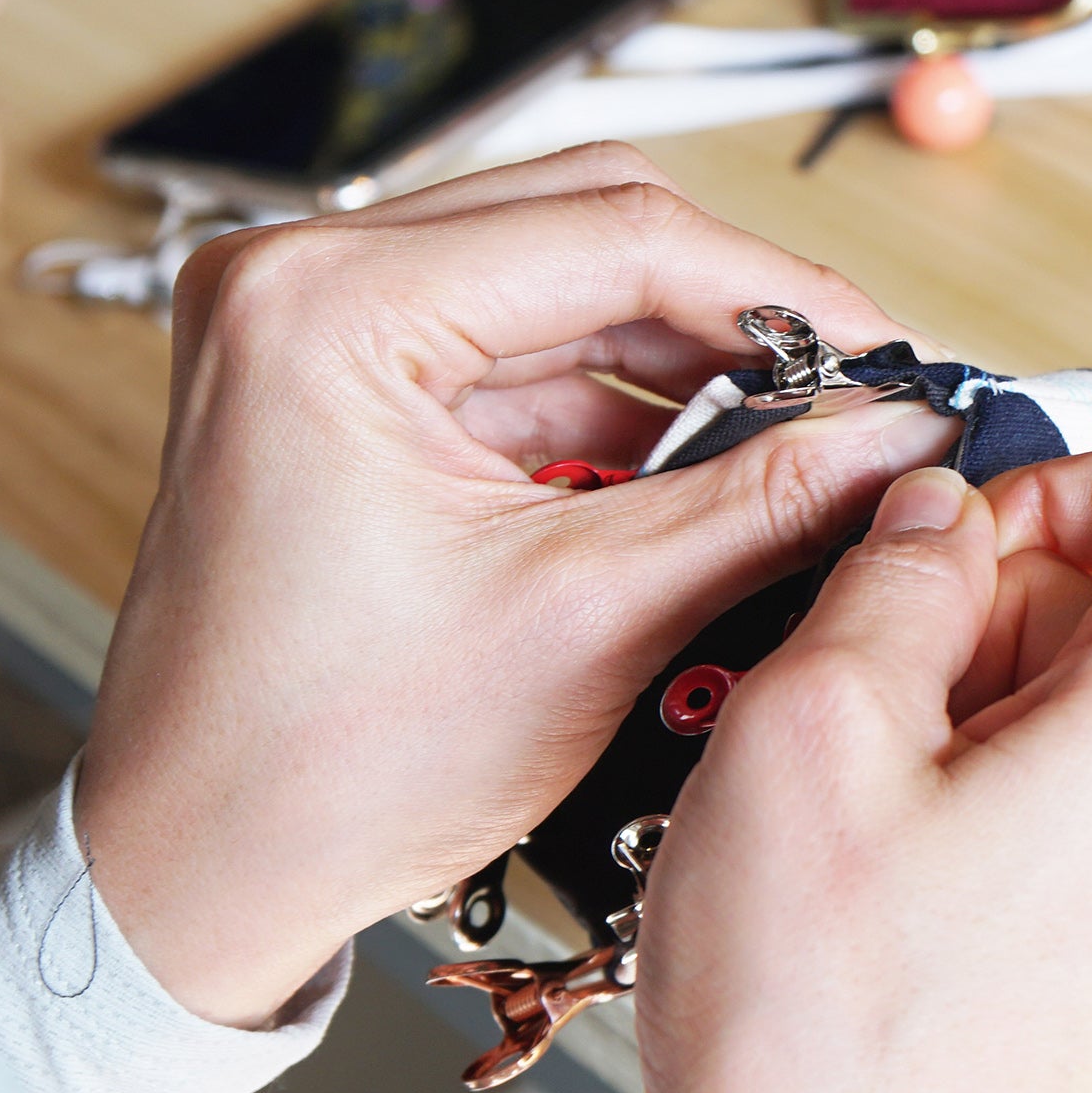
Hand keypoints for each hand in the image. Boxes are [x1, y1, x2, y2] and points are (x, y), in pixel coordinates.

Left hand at [78, 148, 952, 1025]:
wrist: (198, 868)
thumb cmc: (320, 769)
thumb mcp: (583, 623)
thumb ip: (762, 508)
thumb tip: (893, 437)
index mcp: (326, 307)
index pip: (613, 231)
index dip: (783, 291)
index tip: (890, 351)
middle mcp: (298, 280)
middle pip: (586, 224)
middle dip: (736, 313)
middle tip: (851, 391)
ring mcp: (310, 326)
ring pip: (559, 280)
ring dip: (682, 356)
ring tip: (791, 436)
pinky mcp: (338, 382)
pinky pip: (513, 348)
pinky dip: (617, 400)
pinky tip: (703, 461)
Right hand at [637, 443, 1091, 1092]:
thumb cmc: (829, 1042)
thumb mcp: (810, 727)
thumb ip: (898, 569)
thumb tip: (939, 512)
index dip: (1050, 478)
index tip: (951, 542)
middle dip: (998, 614)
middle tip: (869, 700)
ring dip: (993, 712)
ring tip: (881, 812)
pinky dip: (1025, 796)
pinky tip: (920, 871)